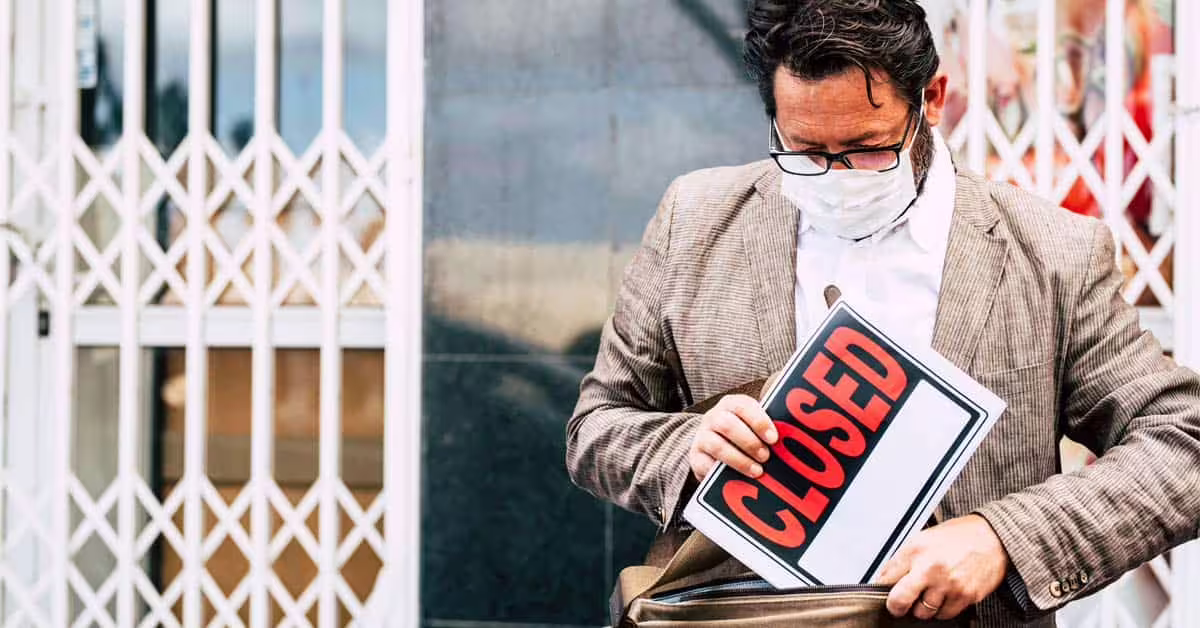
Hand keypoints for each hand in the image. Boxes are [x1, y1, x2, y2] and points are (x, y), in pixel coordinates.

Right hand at [687, 394, 777, 481]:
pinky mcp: (695, 457)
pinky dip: (723, 472)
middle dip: (749, 442)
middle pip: (727, 425)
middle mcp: (713, 417)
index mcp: (731, 405)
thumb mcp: (752, 427)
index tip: (773, 438)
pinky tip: (737, 480)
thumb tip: (790, 443)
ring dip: (739, 460)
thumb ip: (766, 430)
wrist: (712, 449)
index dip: (759, 421)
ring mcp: (702, 436)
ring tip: (757, 471)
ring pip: (717, 445)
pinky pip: (706, 465)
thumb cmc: (744, 436)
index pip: (743, 406)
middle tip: (766, 457)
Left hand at [875, 515, 1008, 619]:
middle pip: (899, 600)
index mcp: (916, 549)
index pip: (886, 577)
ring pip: (922, 612)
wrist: (993, 537)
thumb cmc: (960, 535)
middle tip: (898, 605)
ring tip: (929, 594)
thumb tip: (887, 576)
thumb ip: (906, 557)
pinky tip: (945, 596)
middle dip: (896, 606)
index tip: (884, 590)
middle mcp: (930, 567)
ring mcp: (948, 584)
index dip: (882, 586)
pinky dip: (942, 610)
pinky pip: (944, 614)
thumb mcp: (925, 537)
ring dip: (923, 607)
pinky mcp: (964, 596)